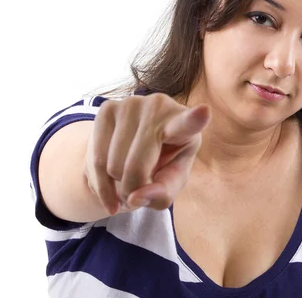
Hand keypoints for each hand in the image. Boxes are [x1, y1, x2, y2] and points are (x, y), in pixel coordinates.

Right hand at [84, 93, 210, 214]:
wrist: (131, 149)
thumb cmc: (161, 166)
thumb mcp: (170, 182)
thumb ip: (162, 194)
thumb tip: (135, 196)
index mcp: (185, 125)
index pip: (190, 123)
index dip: (196, 119)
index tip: (204, 112)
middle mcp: (160, 107)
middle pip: (136, 166)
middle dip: (133, 189)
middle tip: (138, 191)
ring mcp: (132, 104)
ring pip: (113, 166)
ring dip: (117, 186)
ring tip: (128, 180)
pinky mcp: (107, 108)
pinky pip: (96, 159)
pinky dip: (101, 183)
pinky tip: (110, 184)